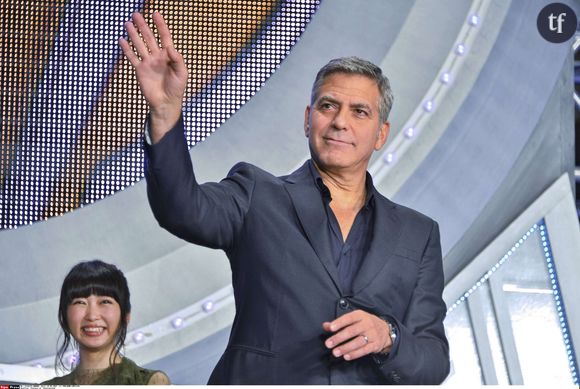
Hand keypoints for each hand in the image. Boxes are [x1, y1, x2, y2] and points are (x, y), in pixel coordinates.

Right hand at [119, 12, 187, 141]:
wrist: (165, 103)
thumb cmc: (177, 89)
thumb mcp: (182, 74)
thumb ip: (178, 60)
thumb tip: (171, 47)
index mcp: (169, 56)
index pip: (164, 37)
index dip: (161, 25)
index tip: (156, 14)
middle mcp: (157, 57)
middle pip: (149, 38)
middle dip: (143, 26)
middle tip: (136, 14)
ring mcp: (148, 63)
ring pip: (139, 45)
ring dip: (134, 34)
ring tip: (128, 23)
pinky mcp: (140, 70)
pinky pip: (132, 57)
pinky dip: (127, 49)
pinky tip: (122, 40)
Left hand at [322, 310, 392, 360]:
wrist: (385, 330)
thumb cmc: (365, 323)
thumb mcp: (354, 319)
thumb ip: (339, 323)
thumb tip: (325, 326)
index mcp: (360, 315)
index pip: (349, 318)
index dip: (339, 323)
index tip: (330, 328)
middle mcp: (367, 324)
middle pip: (352, 331)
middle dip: (339, 338)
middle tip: (328, 344)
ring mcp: (372, 334)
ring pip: (358, 342)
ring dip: (345, 348)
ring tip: (335, 352)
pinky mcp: (375, 345)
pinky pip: (364, 350)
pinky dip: (355, 354)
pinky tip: (346, 356)